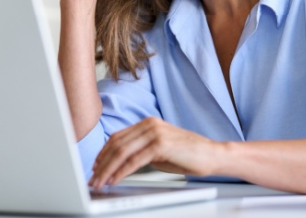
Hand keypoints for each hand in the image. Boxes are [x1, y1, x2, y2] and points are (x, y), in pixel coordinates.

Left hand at [89, 117, 223, 188]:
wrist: (212, 155)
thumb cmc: (188, 155)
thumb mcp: (159, 150)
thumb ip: (141, 151)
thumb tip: (120, 162)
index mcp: (147, 123)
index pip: (118, 137)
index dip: (103, 153)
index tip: (95, 167)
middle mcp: (149, 124)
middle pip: (116, 144)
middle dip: (102, 163)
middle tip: (93, 178)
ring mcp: (155, 133)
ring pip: (122, 152)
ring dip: (108, 169)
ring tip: (100, 182)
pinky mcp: (161, 144)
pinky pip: (134, 160)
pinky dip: (121, 171)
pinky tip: (115, 180)